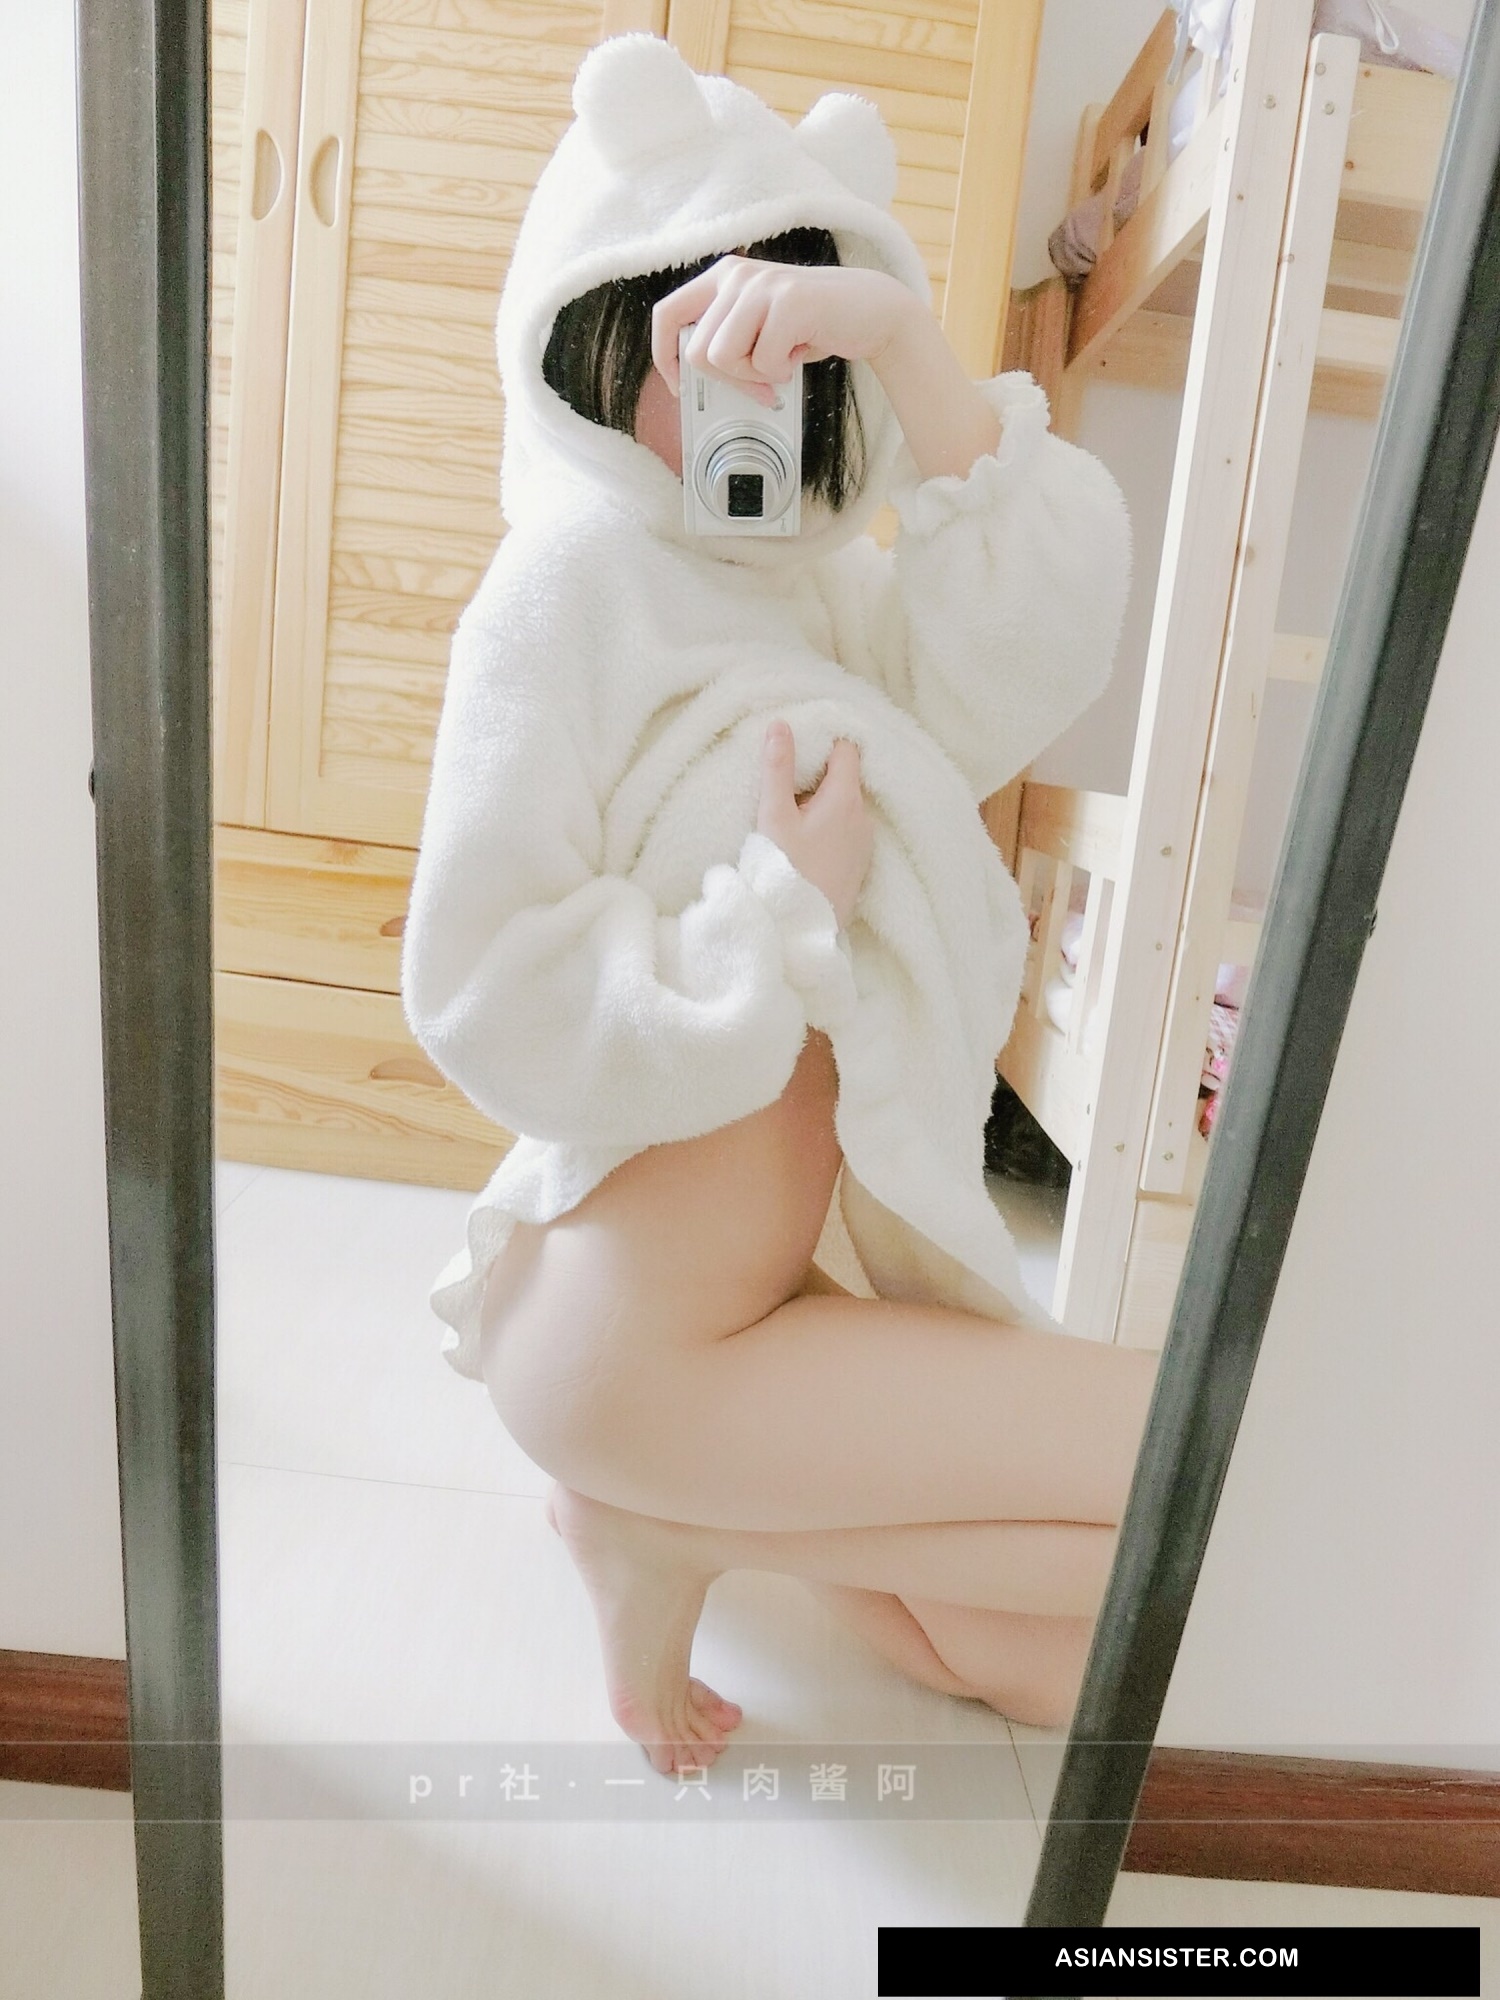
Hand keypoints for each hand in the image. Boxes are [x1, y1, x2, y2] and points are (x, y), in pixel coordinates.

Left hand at [651, 254, 1002, 479]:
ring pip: (723, 358)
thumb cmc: (810, 327)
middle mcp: (736, 275)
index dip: (665, 357)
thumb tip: (691, 382)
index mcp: (722, 278)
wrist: (871, 311)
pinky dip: (782, 371)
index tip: (680, 386)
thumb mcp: (757, 331)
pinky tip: (801, 352)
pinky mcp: (788, 302)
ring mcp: (761, 285)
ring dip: (755, 375)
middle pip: (698, 352)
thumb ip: (726, 344)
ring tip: (783, 359)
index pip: (666, 315)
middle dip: (730, 378)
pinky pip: (763, 362)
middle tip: (763, 376)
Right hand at [756, 721, 871, 930]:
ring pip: (845, 808)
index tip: (801, 748)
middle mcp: (863, 817)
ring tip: (792, 823)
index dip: (824, 743)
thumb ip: (777, 768)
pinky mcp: (860, 864)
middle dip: (817, 779)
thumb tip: (781, 725)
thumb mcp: (774, 815)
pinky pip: (847, 832)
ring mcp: (865, 843)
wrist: (800, 929)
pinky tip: (805, 845)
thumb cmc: (784, 870)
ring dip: (822, 806)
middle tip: (786, 792)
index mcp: (845, 799)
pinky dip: (829, 829)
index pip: (847, 750)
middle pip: (844, 779)